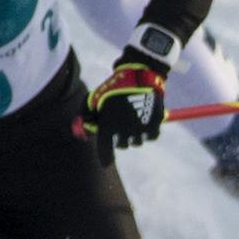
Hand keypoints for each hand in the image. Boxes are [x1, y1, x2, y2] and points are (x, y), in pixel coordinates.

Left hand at [84, 32, 174, 165]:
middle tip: (121, 128)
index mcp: (109, 126)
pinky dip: (148, 130)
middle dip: (120, 138)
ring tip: (133, 119)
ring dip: (134, 134)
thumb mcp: (96, 97)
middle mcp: (125, 131)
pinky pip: (150, 136)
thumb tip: (85, 129)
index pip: (105, 150)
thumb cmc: (115, 86)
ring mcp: (140, 130)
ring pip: (137, 141)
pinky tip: (144, 119)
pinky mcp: (154, 126)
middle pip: (122, 145)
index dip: (105, 157)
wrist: (140, 75)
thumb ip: (88, 114)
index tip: (105, 162)